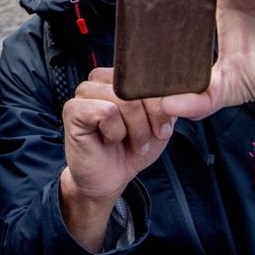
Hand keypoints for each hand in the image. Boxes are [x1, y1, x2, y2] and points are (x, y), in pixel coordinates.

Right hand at [59, 68, 173, 249]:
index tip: (162, 129)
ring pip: (124, 100)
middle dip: (150, 119)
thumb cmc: (132, 149)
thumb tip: (181, 93)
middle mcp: (100, 79)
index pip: (149, 76)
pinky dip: (115, 132)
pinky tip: (108, 141)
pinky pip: (107, 112)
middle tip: (144, 141)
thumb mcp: (160, 124)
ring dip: (135, 129)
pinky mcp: (73, 109)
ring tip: (129, 142)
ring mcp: (84, 92)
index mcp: (120, 77)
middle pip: (137, 87)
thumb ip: (170, 104)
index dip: (162, 105)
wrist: (110, 179)